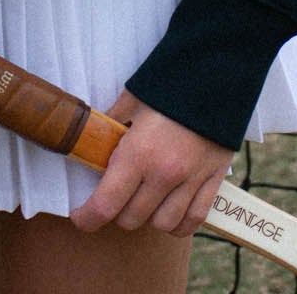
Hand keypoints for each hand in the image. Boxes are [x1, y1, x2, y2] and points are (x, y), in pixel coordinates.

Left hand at [69, 90, 233, 236]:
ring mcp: (191, 180)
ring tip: (144, 199)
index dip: (87, 218)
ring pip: (162, 224)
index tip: (80, 218)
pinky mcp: (214, 179)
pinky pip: (193, 220)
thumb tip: (94, 136)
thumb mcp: (132, 98)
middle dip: (116, 211)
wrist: (216, 71)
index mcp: (138, 153)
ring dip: (148, 217)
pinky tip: (170, 211)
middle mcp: (164, 174)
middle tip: (115, 196)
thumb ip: (112, 122)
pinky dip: (179, 223)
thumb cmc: (169, 82)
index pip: (105, 205)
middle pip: (131, 219)